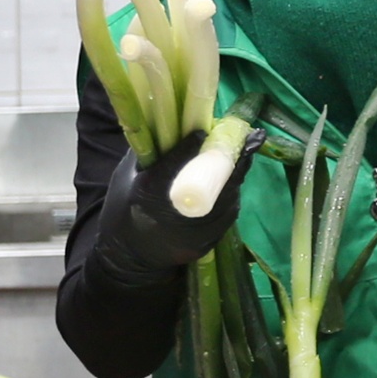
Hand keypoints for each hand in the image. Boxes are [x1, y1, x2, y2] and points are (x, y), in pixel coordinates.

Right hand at [89, 128, 262, 288]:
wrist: (130, 257)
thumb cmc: (125, 210)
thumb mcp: (126, 177)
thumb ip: (149, 151)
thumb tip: (171, 120)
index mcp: (149, 194)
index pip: (176, 165)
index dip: (193, 146)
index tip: (206, 128)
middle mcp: (177, 213)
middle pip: (214, 181)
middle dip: (233, 158)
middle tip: (251, 137)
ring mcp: (197, 230)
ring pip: (227, 196)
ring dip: (236, 173)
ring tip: (246, 150)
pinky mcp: (211, 239)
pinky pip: (228, 210)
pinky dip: (230, 192)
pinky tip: (232, 177)